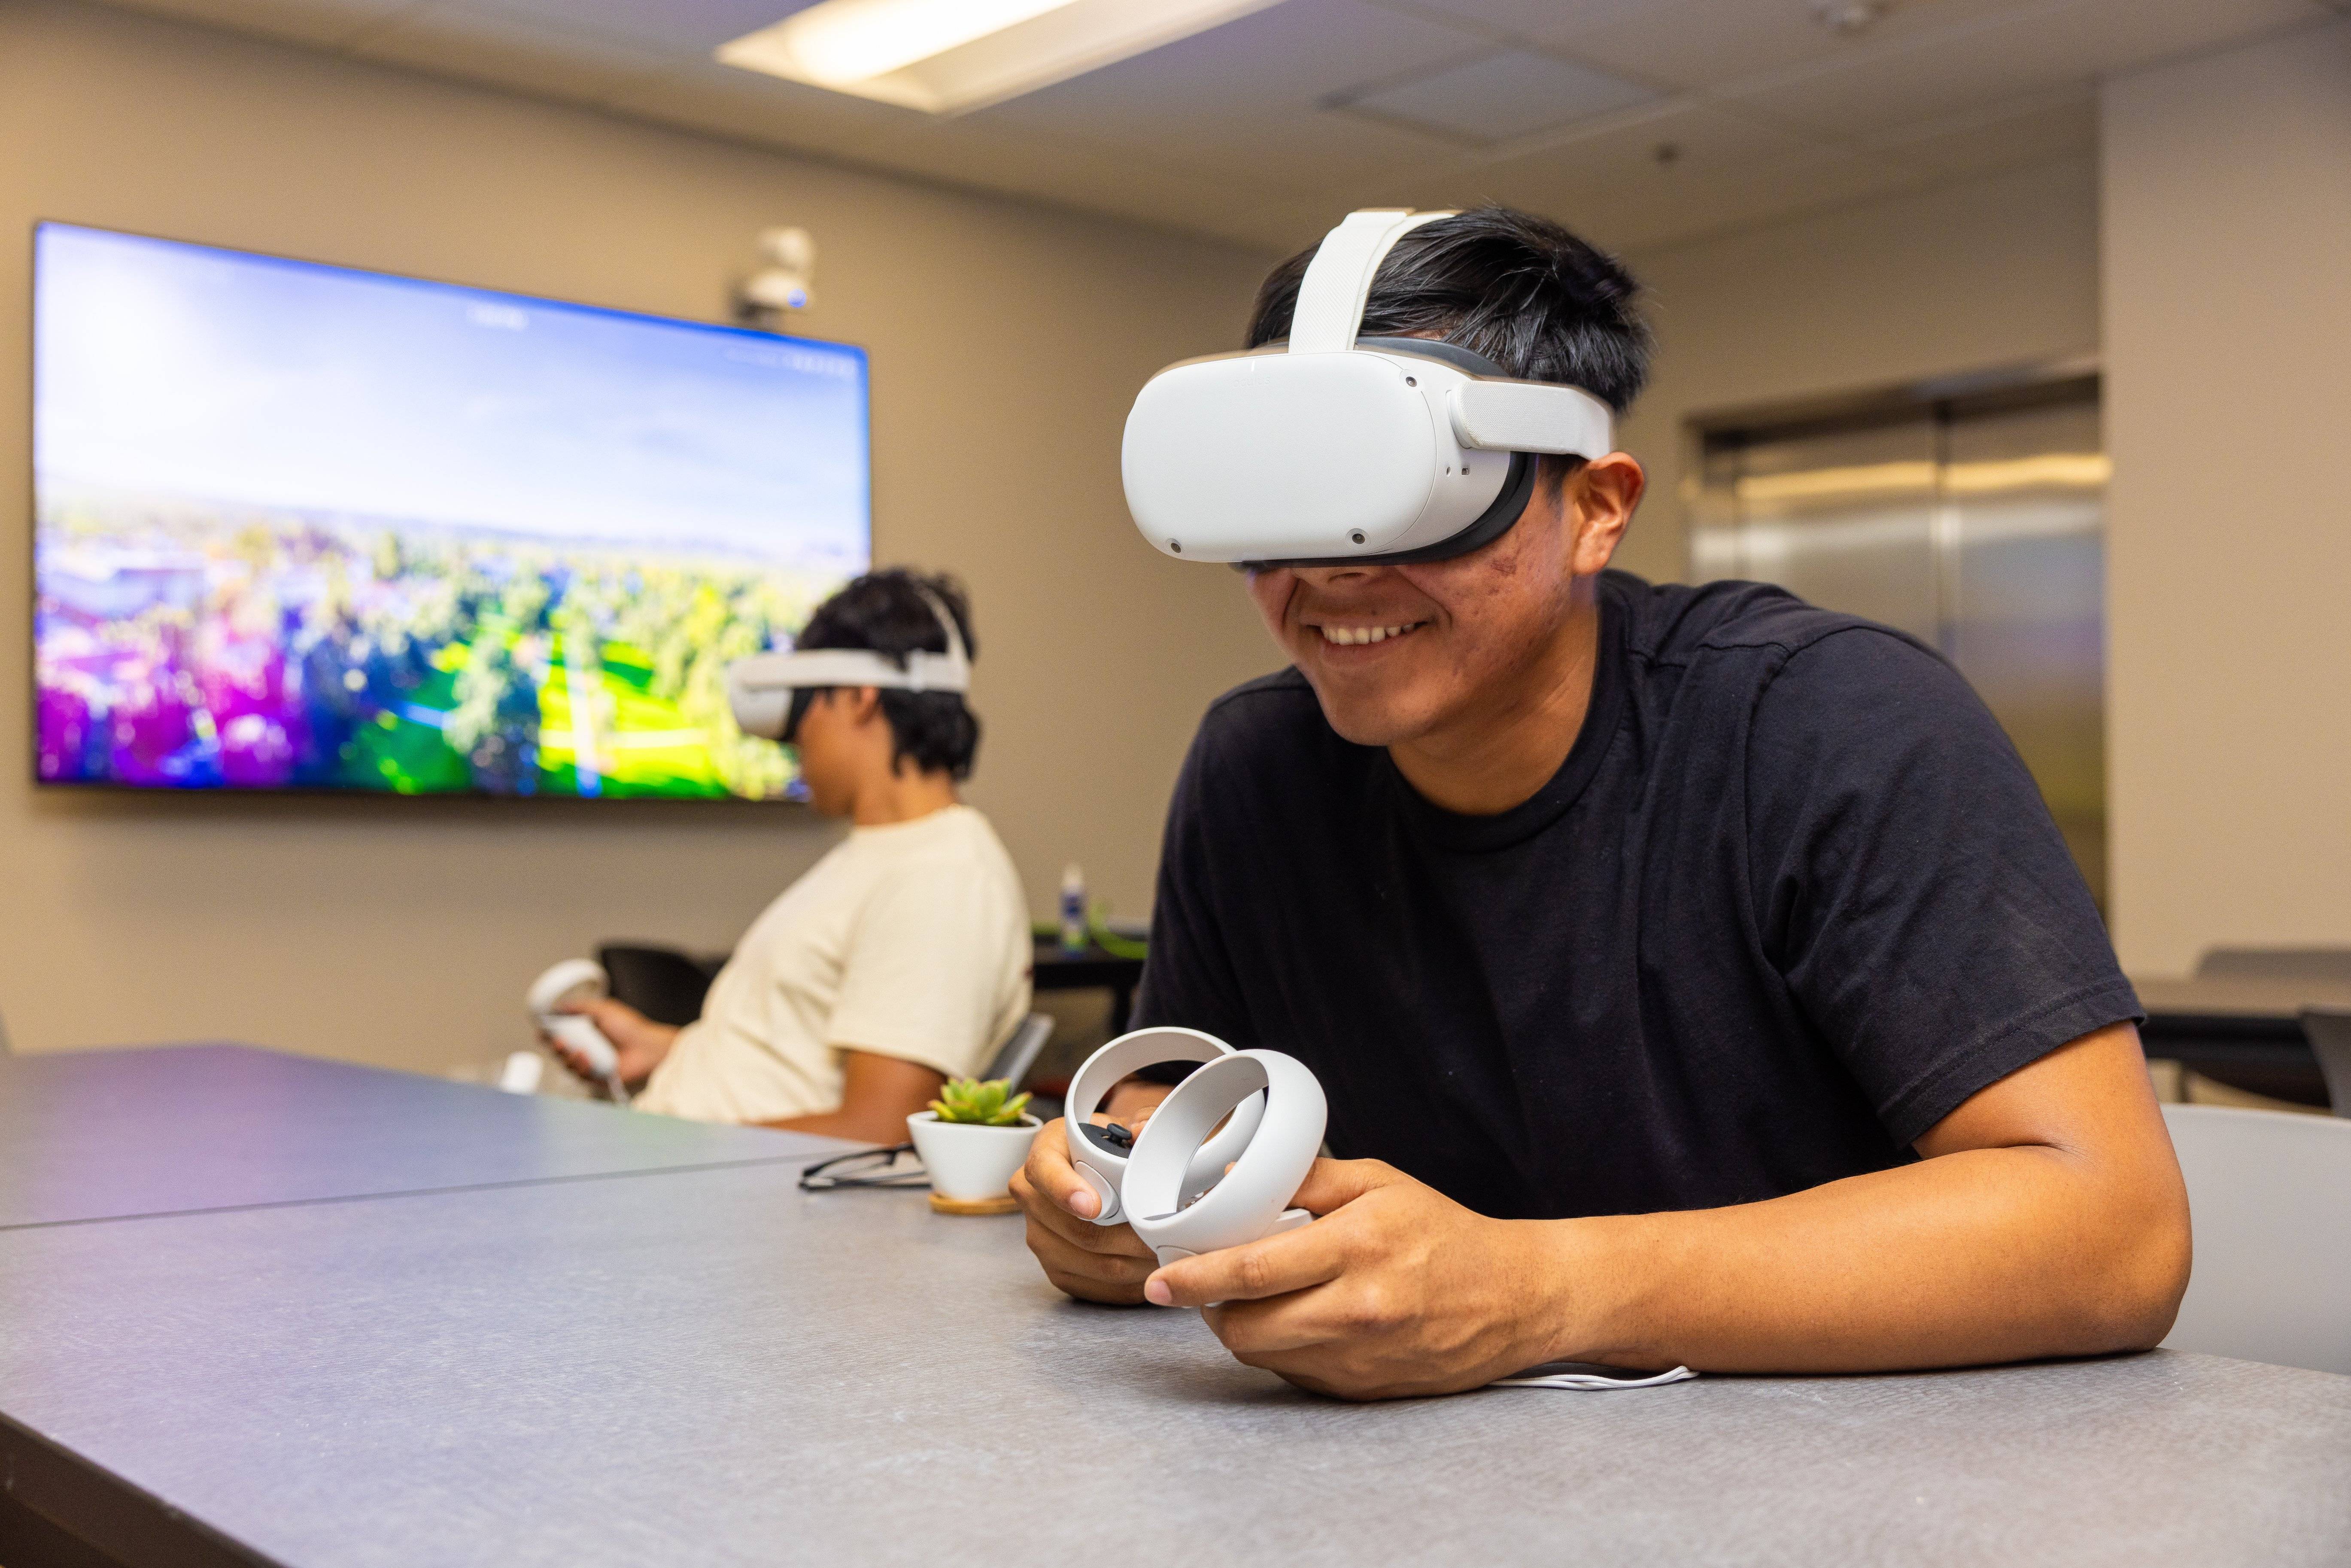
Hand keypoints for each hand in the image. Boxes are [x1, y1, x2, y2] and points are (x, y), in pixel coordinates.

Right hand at [543, 998, 678, 1090]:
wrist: (648, 1047)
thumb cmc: (631, 1027)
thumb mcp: (604, 1009)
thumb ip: (581, 1006)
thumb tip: (560, 1006)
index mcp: (587, 1032)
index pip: (562, 1035)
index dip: (550, 1035)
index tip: (542, 1032)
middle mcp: (588, 1049)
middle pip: (561, 1052)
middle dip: (555, 1047)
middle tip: (557, 1041)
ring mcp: (592, 1064)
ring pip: (568, 1065)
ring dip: (568, 1058)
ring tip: (576, 1050)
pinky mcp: (597, 1078)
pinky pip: (581, 1076)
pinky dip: (581, 1067)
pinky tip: (586, 1058)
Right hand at [1009, 1116, 1159, 1304]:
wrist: (1103, 1174)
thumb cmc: (1115, 1149)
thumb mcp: (1128, 1126)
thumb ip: (1142, 1122)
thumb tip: (1140, 1132)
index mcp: (1045, 1152)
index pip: (1043, 1172)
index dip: (1066, 1191)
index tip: (1094, 1207)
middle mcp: (1032, 1196)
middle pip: (1075, 1229)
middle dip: (1125, 1237)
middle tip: (1163, 1236)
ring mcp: (1040, 1236)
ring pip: (1090, 1262)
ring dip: (1133, 1263)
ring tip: (1168, 1254)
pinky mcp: (1056, 1269)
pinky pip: (1093, 1287)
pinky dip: (1127, 1284)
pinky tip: (1152, 1271)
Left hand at [1143, 1158, 1589, 1400]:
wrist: (1515, 1297)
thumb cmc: (1444, 1233)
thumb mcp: (1378, 1183)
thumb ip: (1305, 1179)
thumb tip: (1233, 1178)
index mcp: (1358, 1250)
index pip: (1253, 1271)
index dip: (1196, 1278)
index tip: (1160, 1280)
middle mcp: (1357, 1312)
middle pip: (1246, 1329)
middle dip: (1210, 1310)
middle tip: (1203, 1285)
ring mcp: (1360, 1360)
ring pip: (1264, 1356)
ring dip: (1241, 1330)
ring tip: (1247, 1299)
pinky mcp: (1363, 1391)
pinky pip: (1295, 1375)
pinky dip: (1281, 1350)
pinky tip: (1294, 1321)